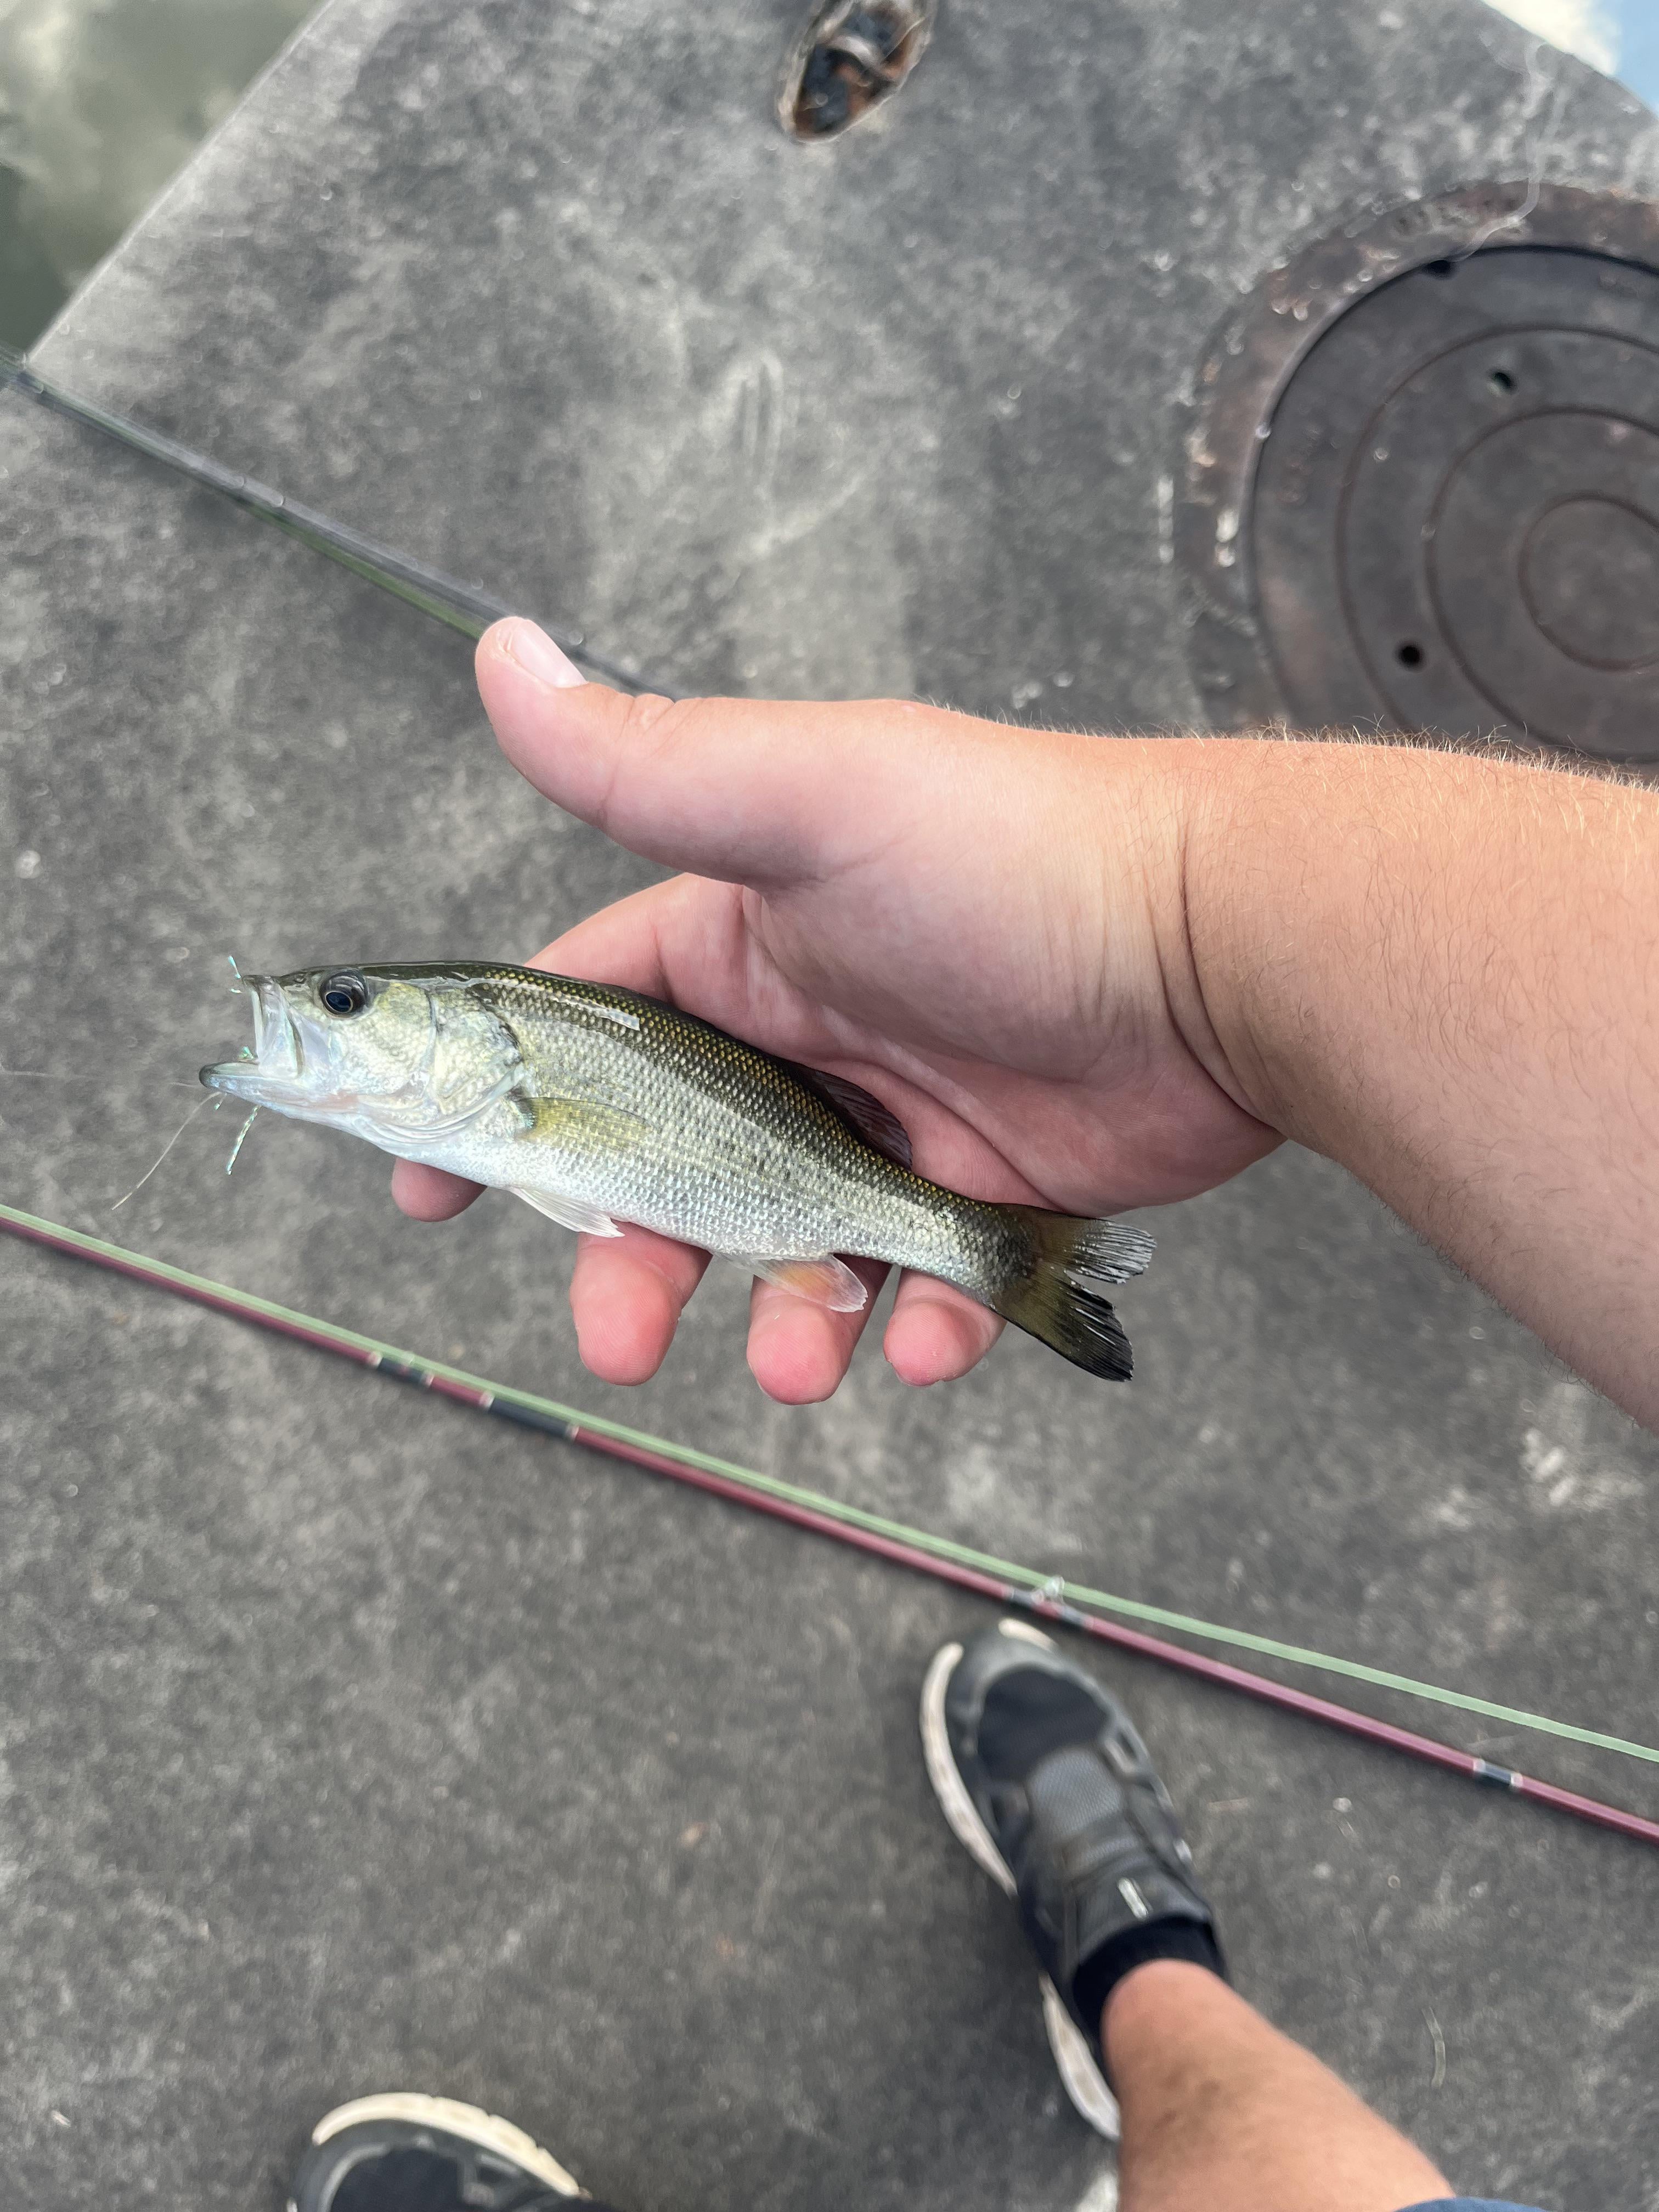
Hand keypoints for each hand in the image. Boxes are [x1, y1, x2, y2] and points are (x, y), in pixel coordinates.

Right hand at [394, 620, 1278, 1401]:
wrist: (1224, 949)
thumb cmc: (1018, 857)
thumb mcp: (811, 799)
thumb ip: (645, 766)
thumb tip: (501, 653)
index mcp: (740, 944)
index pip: (581, 1025)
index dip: (506, 1107)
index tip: (434, 1190)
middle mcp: (806, 1033)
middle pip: (673, 1170)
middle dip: (632, 1259)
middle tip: (618, 1335)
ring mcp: (896, 1116)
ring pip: (790, 1249)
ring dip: (779, 1317)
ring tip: (803, 1357)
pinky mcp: (987, 1188)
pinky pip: (921, 1282)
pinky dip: (916, 1326)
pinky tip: (929, 1340)